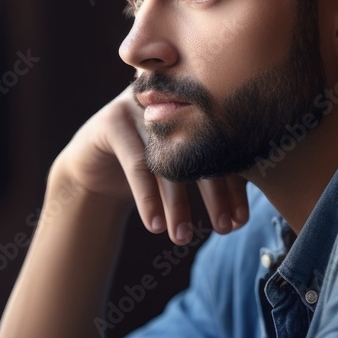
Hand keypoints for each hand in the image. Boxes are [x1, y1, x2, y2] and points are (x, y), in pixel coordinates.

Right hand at [53, 85, 248, 243]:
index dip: (235, 185)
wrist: (94, 166)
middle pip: (200, 148)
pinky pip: (136, 164)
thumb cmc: (148, 169)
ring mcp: (139, 106)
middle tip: (224, 229)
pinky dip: (148, 199)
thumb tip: (242, 217)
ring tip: (182, 238)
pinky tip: (155, 226)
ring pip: (167, 159)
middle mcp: (170, 98)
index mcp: (195, 104)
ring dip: (178, 204)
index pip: (223, 145)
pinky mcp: (112, 121)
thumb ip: (209, 174)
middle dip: (215, 194)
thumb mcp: (180, 168)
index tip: (241, 221)